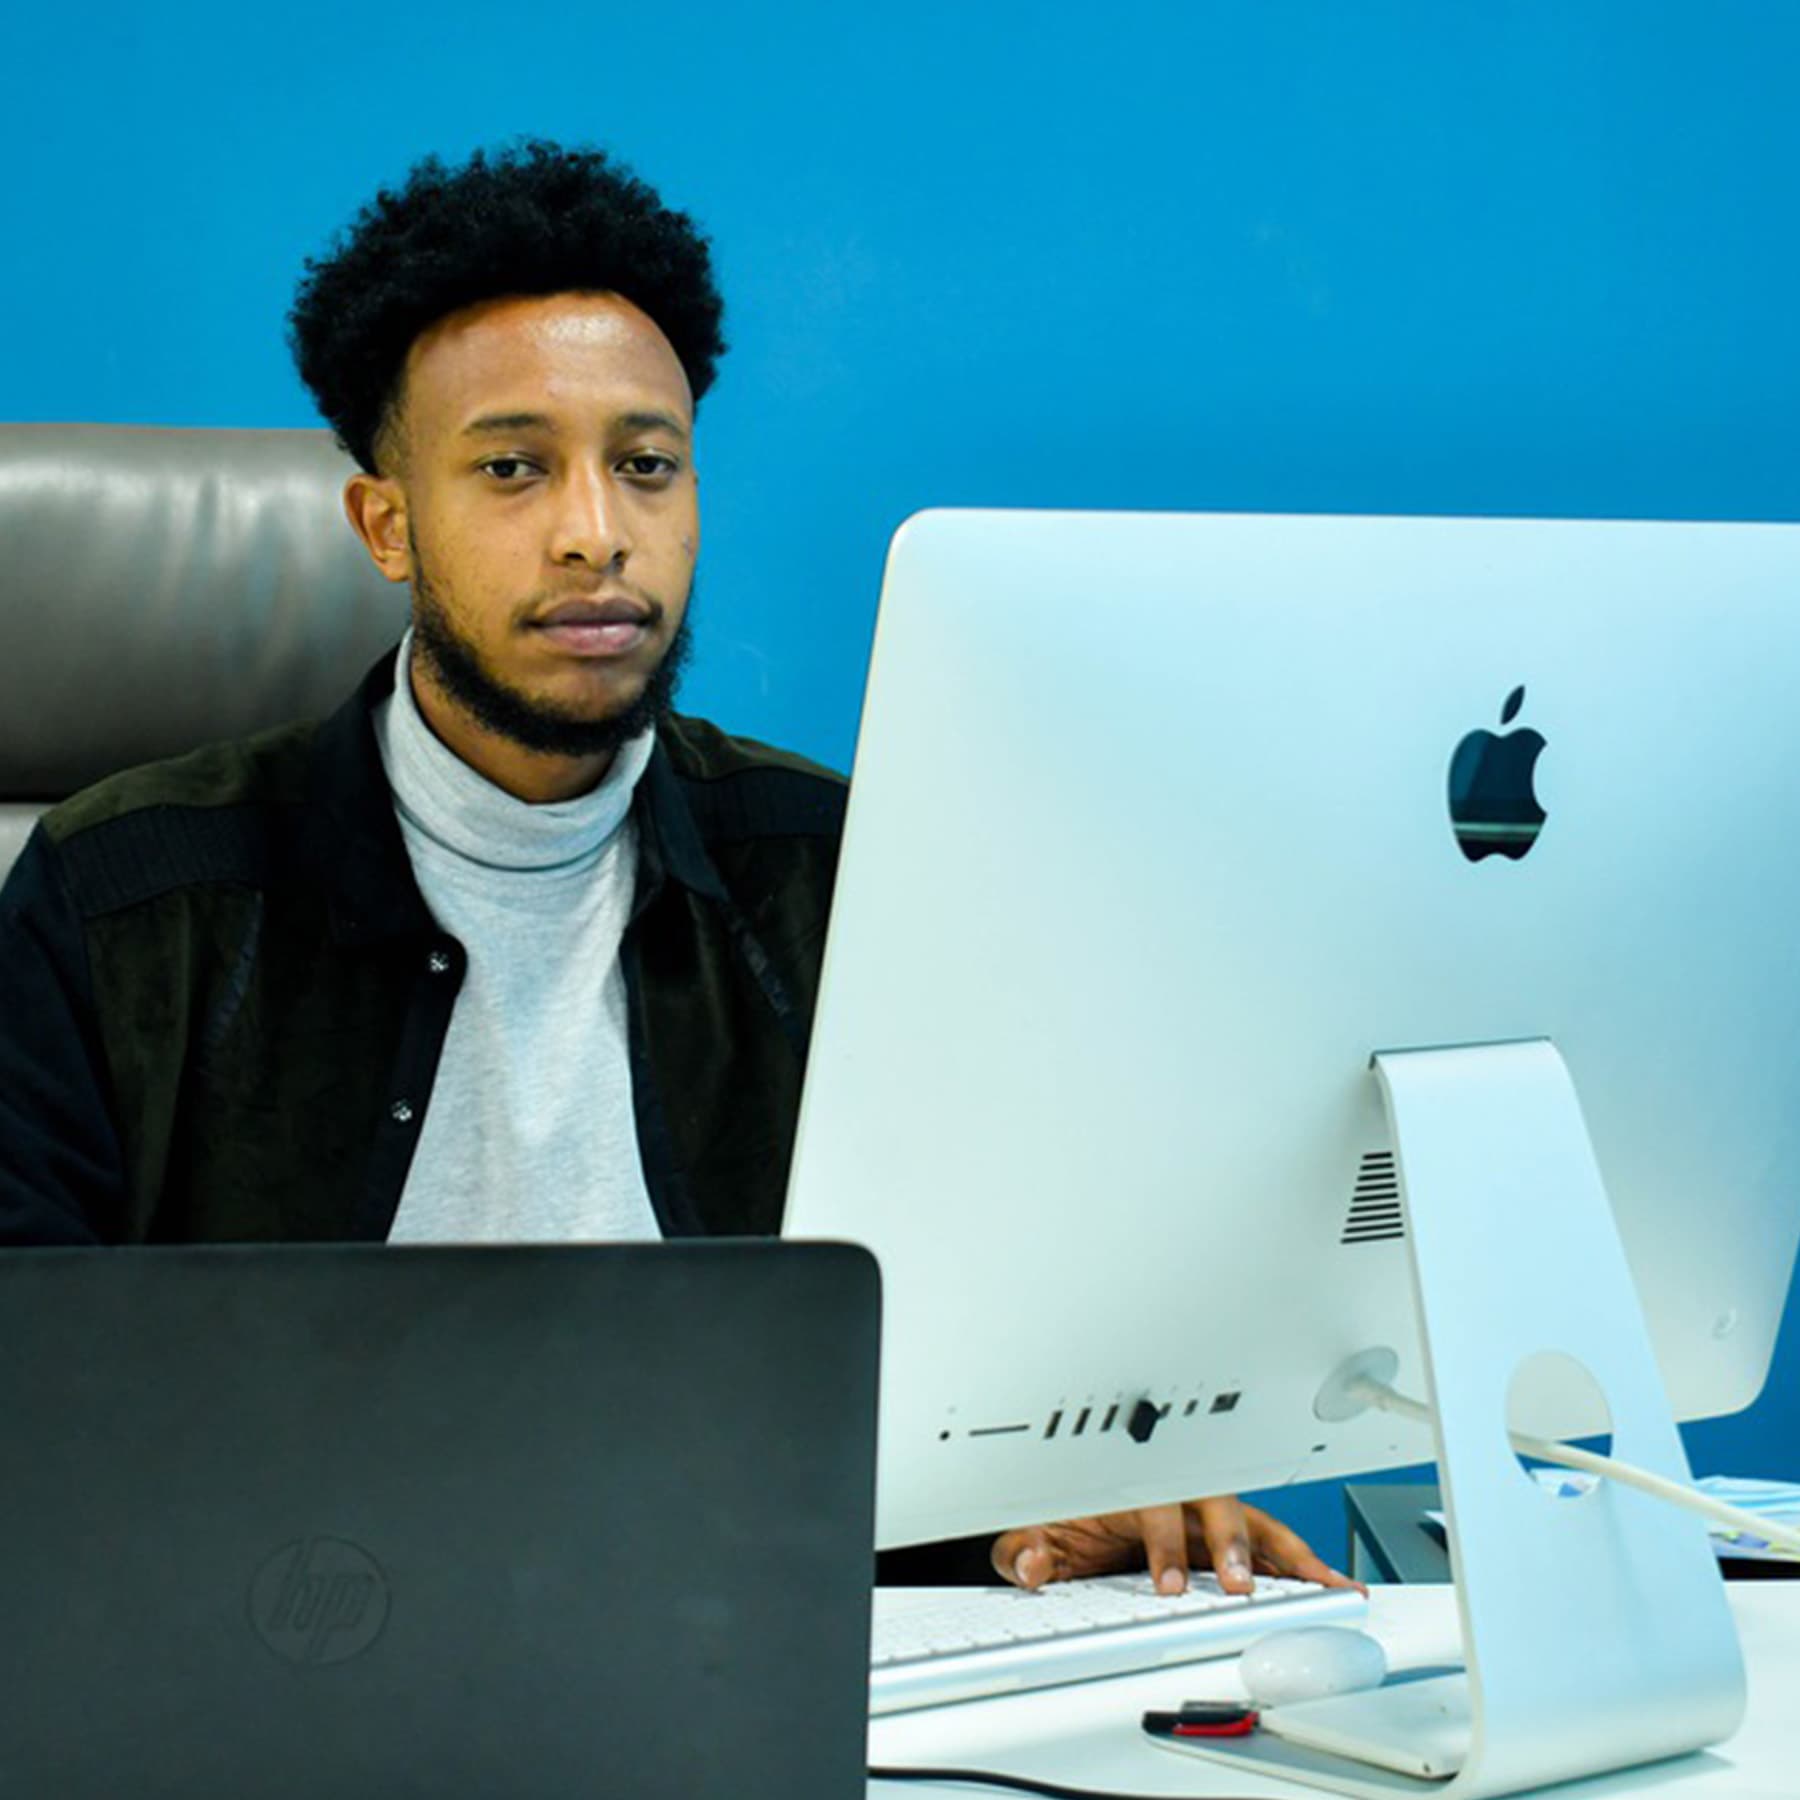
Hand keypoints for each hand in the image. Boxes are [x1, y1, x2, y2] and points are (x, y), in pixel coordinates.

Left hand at [991, 1496, 1362, 1596]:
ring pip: (1254, 1521)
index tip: (1166, 1582)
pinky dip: (1302, 1563)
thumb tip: (1031, 1567)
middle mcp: (1174, 1492)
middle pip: (1216, 1503)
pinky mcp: (1225, 1535)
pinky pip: (1270, 1543)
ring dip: (1288, 1553)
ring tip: (1324, 1586)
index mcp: (1130, 1484)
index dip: (1163, 1543)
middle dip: (1232, 1541)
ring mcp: (1204, 1512)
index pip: (1155, 1504)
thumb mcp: (1031, 1528)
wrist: (1070, 1498)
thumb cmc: (1060, 1511)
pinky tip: (1331, 1584)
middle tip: (1239, 1584)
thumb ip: (1024, 1550)